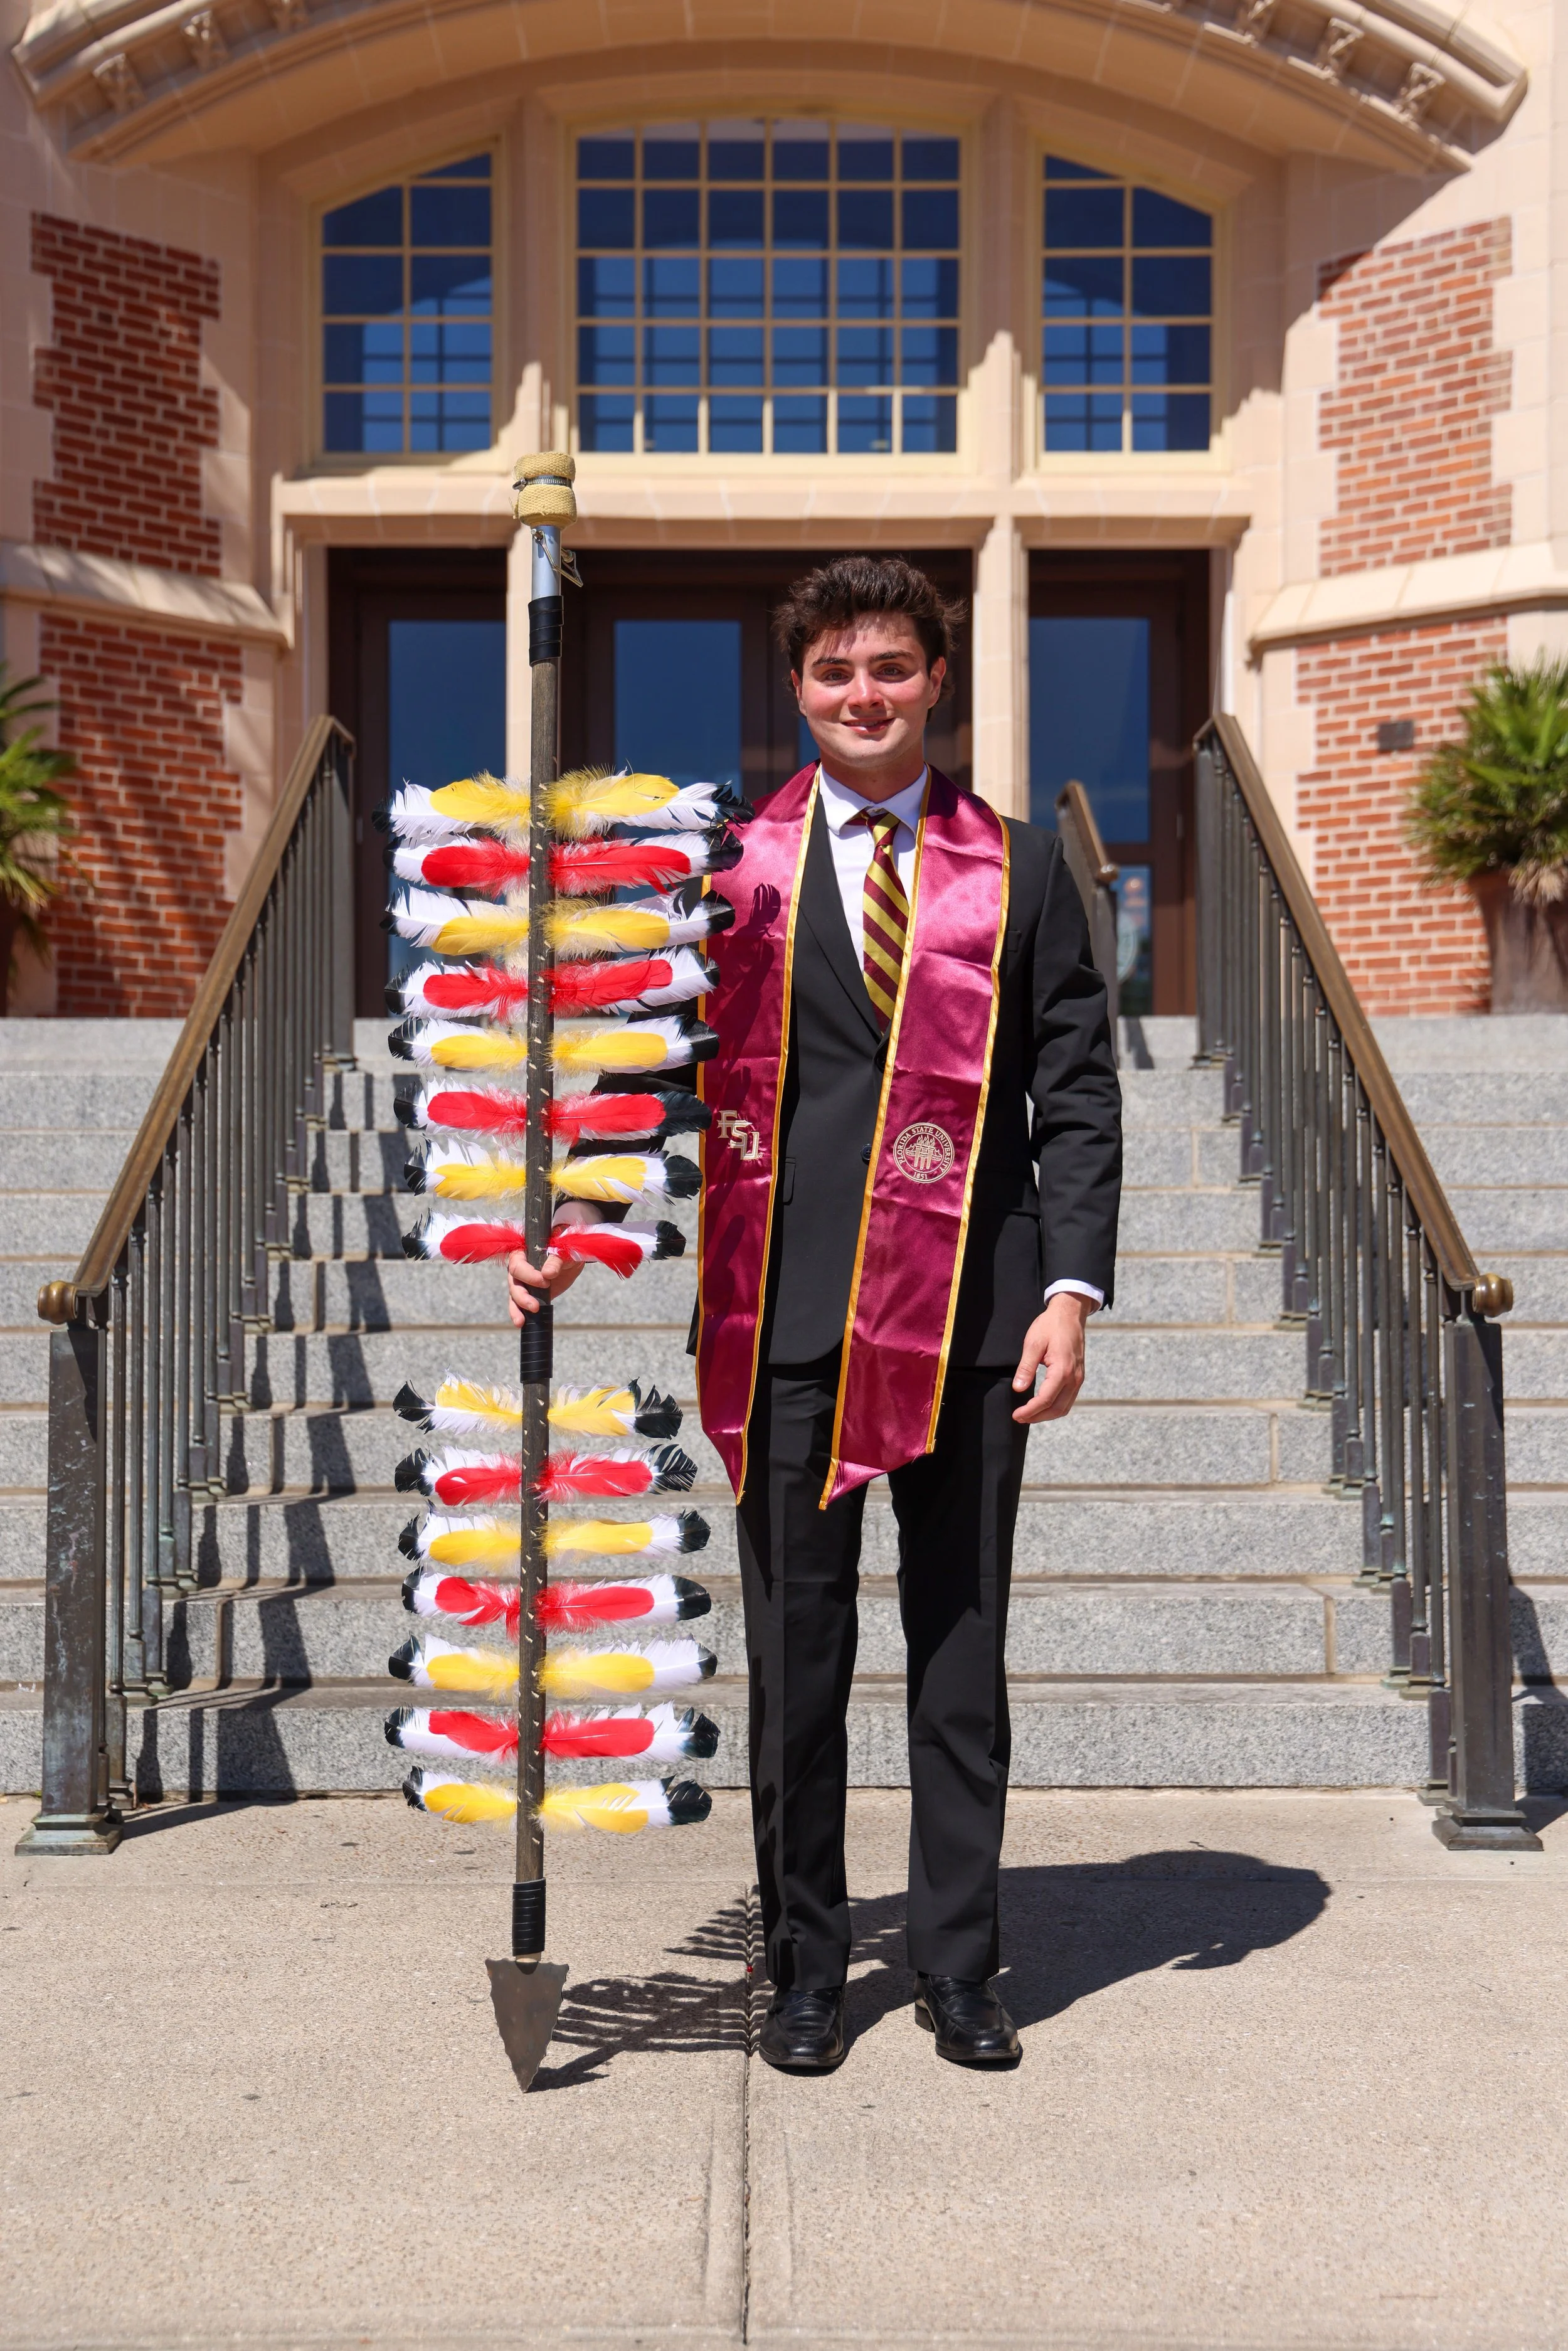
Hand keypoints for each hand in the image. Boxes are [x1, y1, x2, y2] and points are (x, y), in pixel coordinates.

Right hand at [505, 1199, 603, 1325]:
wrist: (572, 1259)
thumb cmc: (566, 1248)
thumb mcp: (564, 1250)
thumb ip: (555, 1259)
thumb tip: (548, 1273)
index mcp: (524, 1251)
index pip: (518, 1263)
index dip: (528, 1274)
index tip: (545, 1280)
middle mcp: (519, 1266)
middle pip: (513, 1281)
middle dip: (522, 1295)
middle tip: (535, 1305)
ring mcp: (523, 1280)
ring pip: (514, 1294)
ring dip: (517, 1307)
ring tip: (521, 1321)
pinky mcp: (529, 1293)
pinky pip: (519, 1304)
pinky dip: (519, 1313)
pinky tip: (521, 1322)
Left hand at [1011, 1291, 1093, 1424]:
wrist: (1070, 1313)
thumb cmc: (1051, 1325)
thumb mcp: (1033, 1343)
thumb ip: (1026, 1367)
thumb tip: (1018, 1388)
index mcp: (1063, 1370)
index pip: (1045, 1399)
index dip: (1030, 1410)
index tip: (1017, 1415)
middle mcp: (1074, 1378)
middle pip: (1057, 1408)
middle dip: (1037, 1416)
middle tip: (1020, 1417)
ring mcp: (1079, 1378)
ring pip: (1065, 1407)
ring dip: (1047, 1414)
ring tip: (1029, 1415)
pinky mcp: (1079, 1376)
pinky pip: (1069, 1399)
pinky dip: (1056, 1407)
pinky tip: (1043, 1405)